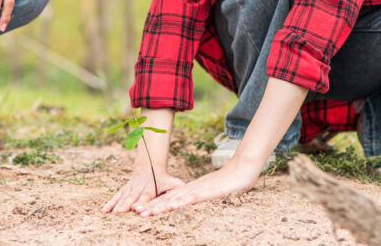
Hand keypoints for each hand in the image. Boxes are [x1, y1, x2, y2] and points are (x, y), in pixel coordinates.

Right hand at [102, 171, 184, 213]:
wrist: (149, 167)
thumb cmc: (163, 179)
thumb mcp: (172, 182)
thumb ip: (177, 188)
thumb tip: (186, 194)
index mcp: (151, 187)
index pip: (146, 196)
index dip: (142, 202)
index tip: (137, 208)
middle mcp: (139, 188)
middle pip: (132, 197)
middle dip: (127, 205)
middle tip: (121, 212)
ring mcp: (130, 188)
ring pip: (123, 197)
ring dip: (118, 205)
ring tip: (113, 213)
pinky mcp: (124, 190)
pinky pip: (116, 196)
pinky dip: (110, 203)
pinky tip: (104, 211)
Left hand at [134, 161, 258, 215]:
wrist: (244, 168)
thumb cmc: (231, 181)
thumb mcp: (214, 192)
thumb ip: (204, 196)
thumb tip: (195, 202)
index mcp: (192, 189)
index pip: (171, 198)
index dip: (156, 204)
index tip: (143, 210)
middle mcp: (192, 188)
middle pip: (169, 198)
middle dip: (152, 206)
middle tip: (137, 212)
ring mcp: (199, 189)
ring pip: (176, 198)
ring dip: (160, 205)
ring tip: (146, 211)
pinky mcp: (208, 190)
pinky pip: (192, 197)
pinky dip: (180, 201)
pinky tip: (171, 205)